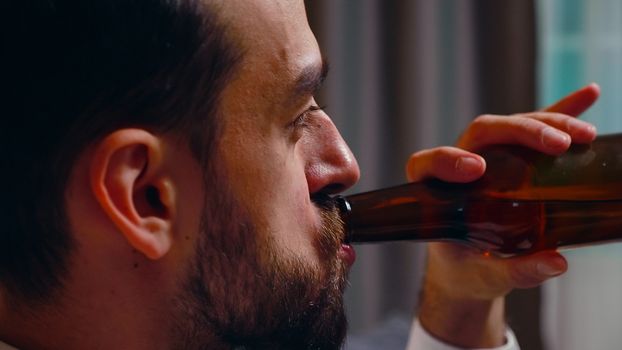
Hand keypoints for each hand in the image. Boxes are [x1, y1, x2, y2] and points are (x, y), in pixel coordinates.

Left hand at [407, 84, 599, 346]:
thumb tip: (557, 262)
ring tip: (584, 135)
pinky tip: (589, 94)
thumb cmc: (466, 268)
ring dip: (548, 123)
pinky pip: (536, 128)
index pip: (430, 163)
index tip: (476, 169)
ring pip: (511, 125)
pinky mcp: (515, 156)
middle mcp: (460, 163)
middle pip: (482, 131)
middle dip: (520, 132)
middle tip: (557, 145)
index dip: (448, 160)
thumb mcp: (486, 276)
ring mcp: (488, 155)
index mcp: (436, 190)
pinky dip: (562, 111)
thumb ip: (515, 270)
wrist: (469, 266)